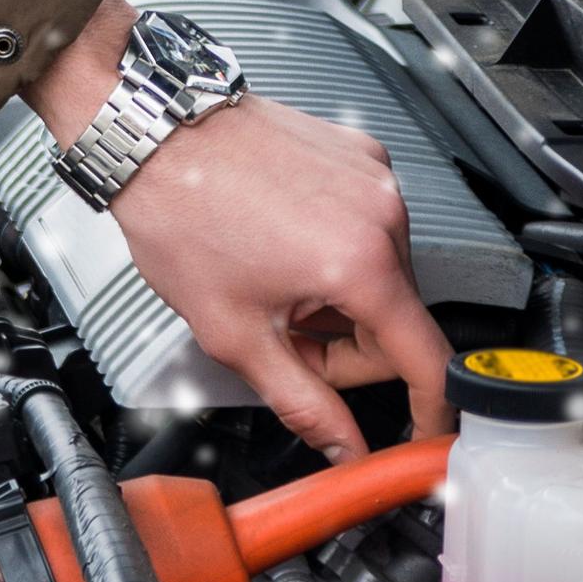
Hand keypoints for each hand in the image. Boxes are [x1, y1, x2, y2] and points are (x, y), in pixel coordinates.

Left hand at [26, 0, 453, 458]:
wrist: (152, 135)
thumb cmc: (180, 213)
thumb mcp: (235, 333)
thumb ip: (302, 403)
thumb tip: (343, 446)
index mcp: (361, 262)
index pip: (429, 360)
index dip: (431, 409)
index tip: (426, 431)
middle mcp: (382, 212)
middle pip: (398, 317)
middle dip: (344, 345)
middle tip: (284, 337)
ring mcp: (373, 176)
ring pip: (381, 272)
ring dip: (338, 297)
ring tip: (273, 281)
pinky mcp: (358, 153)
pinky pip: (367, 224)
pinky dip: (335, 248)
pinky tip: (282, 243)